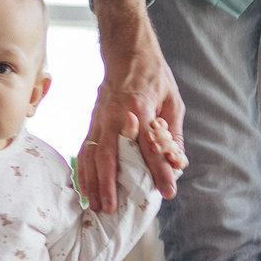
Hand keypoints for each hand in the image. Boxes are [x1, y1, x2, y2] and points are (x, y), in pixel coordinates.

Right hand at [82, 0, 187, 210]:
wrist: (127, 52)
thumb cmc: (153, 77)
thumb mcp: (173, 103)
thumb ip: (173, 135)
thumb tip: (176, 165)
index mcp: (139, 108)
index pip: (149, 146)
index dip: (159, 170)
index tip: (167, 191)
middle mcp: (115, 115)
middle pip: (109, 155)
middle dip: (108, 184)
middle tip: (111, 209)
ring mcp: (99, 118)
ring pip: (91, 154)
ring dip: (91, 182)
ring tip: (95, 206)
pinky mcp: (92, 121)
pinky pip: (85, 149)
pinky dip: (83, 171)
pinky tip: (85, 188)